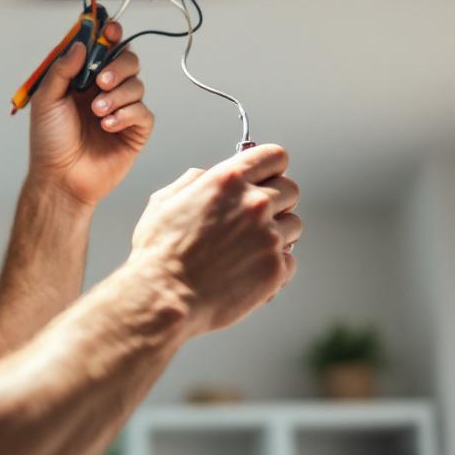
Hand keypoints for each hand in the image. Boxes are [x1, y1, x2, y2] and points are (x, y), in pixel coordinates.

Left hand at [26, 23, 153, 206]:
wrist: (61, 178)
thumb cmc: (50, 142)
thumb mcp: (47, 100)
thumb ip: (62, 69)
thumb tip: (80, 44)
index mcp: (83, 80)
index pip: (103, 49)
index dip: (110, 35)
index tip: (111, 30)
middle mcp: (104, 91)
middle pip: (128, 60)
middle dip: (118, 65)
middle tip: (101, 80)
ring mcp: (121, 110)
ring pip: (137, 85)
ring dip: (117, 95)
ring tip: (97, 113)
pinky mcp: (134, 131)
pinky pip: (142, 112)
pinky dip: (126, 115)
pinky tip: (107, 126)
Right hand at [127, 144, 302, 334]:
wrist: (165, 297)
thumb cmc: (160, 253)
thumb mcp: (164, 201)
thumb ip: (193, 180)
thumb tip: (209, 175)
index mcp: (228, 180)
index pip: (275, 156)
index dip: (272, 168)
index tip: (268, 178)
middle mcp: (254, 204)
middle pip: (291, 189)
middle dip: (277, 201)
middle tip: (256, 219)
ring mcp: (269, 236)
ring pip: (294, 225)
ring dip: (277, 234)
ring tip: (247, 249)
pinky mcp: (275, 268)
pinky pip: (290, 259)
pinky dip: (273, 265)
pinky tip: (247, 270)